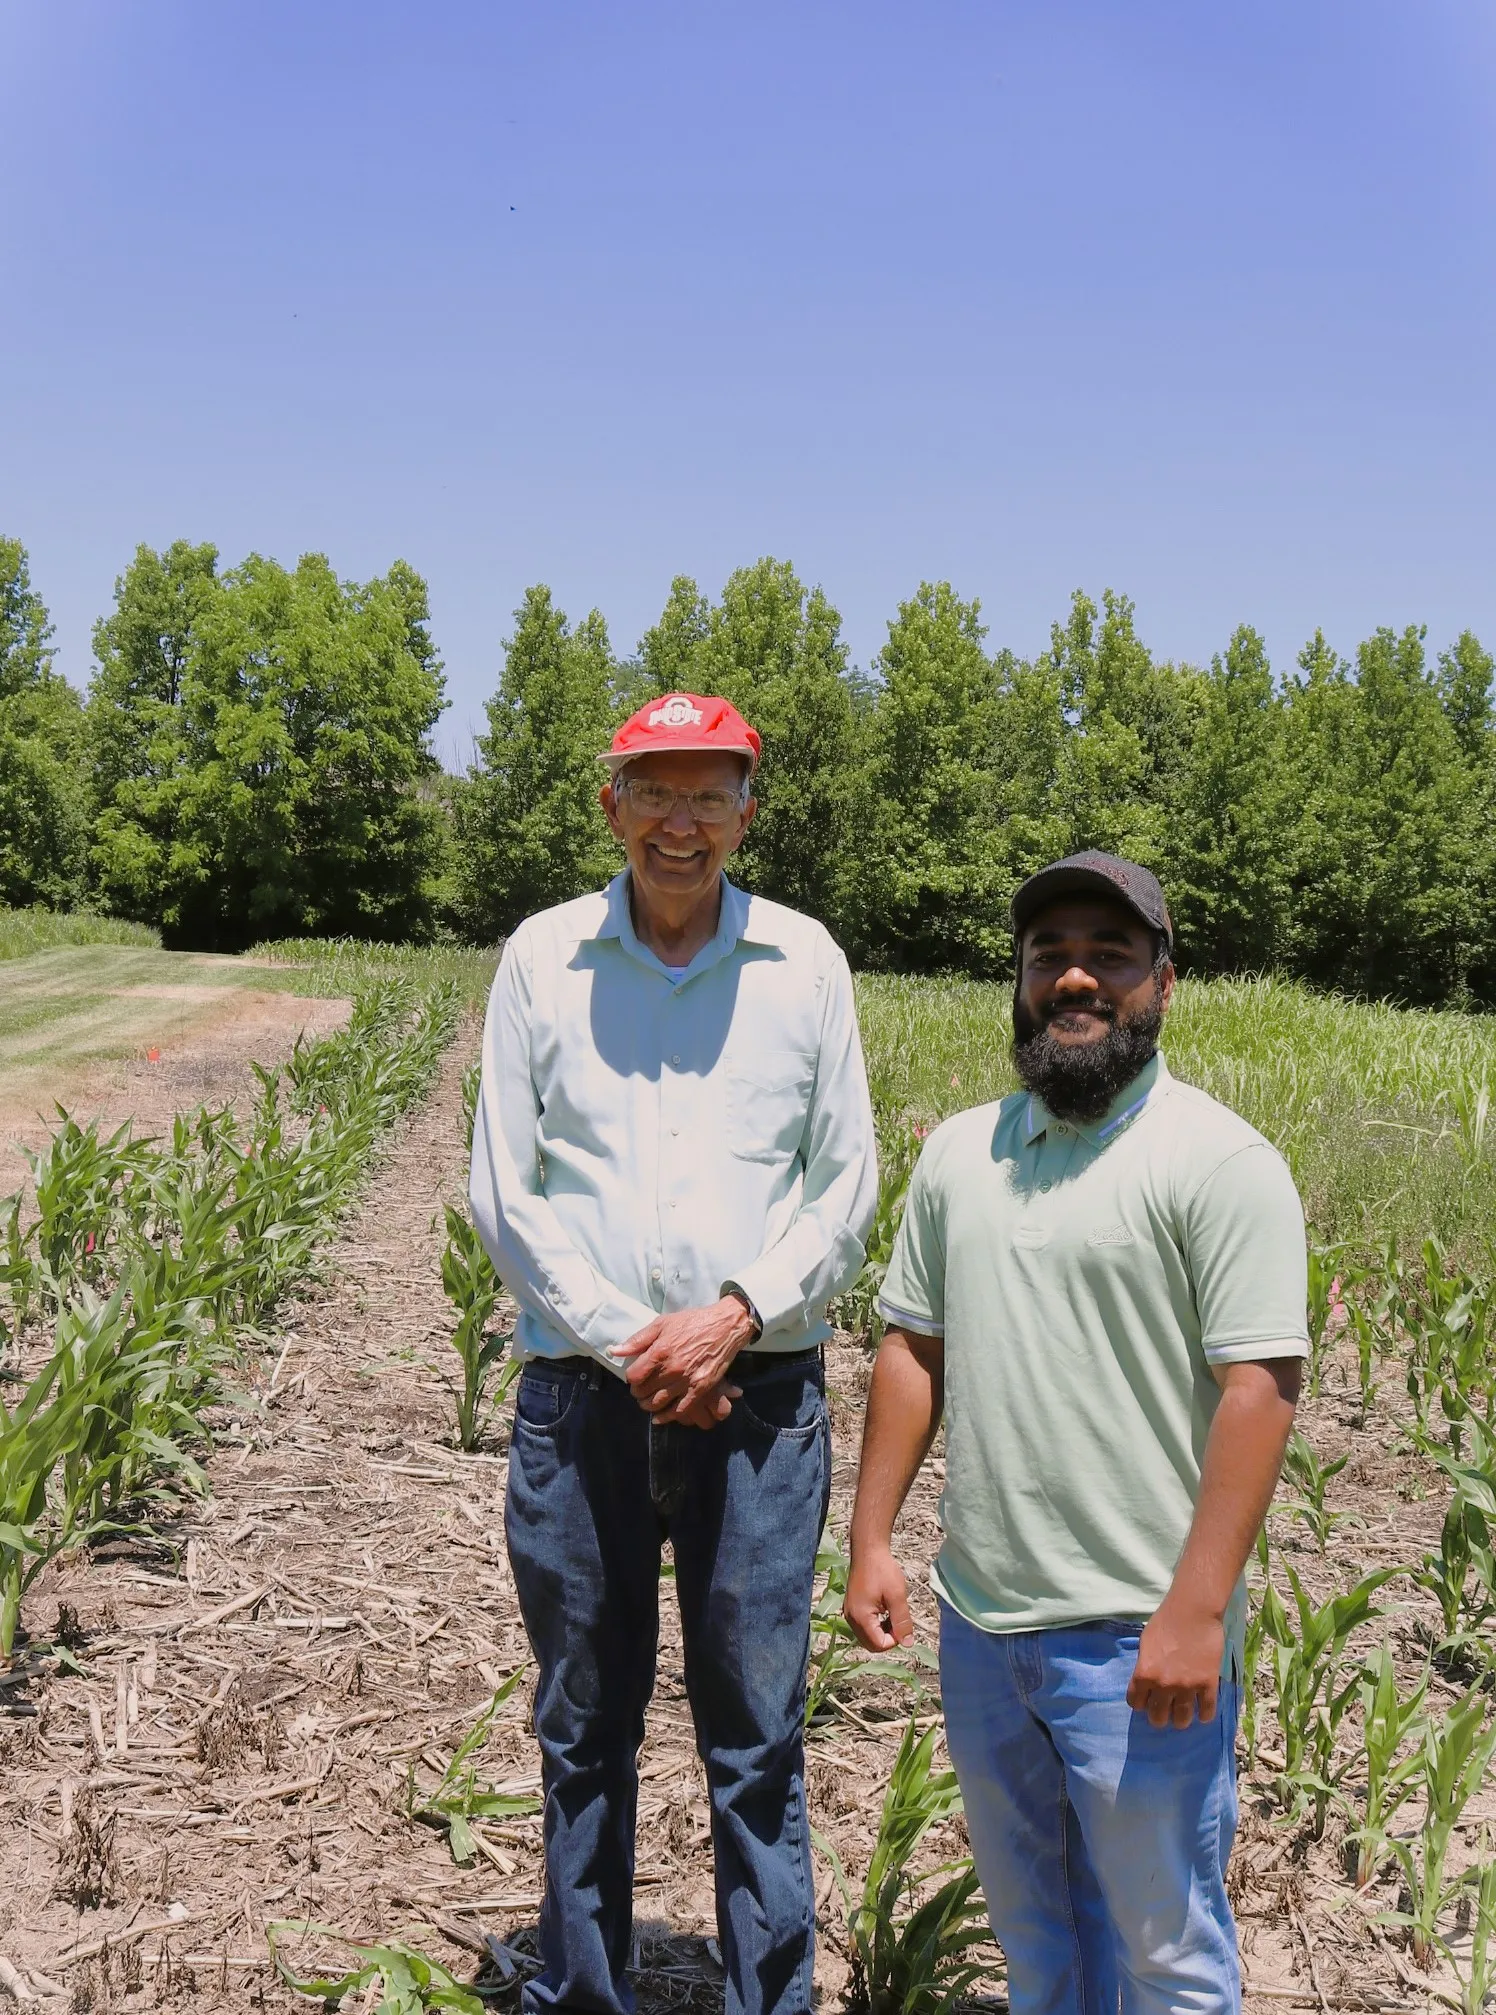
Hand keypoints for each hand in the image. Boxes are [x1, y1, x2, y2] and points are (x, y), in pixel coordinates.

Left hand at [618, 1298, 754, 1428]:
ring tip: (648, 1401)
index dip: (631, 1378)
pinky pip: (679, 1410)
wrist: (725, 1327)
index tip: (635, 1376)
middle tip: (640, 1389)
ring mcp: (686, 1381)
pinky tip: (660, 1416)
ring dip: (648, 1405)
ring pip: (658, 1403)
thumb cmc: (692, 1322)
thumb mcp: (662, 1323)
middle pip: (644, 1392)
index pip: (634, 1376)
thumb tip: (614, 1351)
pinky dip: (666, 1416)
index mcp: (660, 1351)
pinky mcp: (700, 1390)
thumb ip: (638, 1340)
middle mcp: (672, 1369)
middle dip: (638, 1392)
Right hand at [844, 1543, 913, 1651]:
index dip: (895, 1639)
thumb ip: (902, 1621)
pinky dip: (875, 1624)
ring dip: (882, 1631)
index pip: (879, 1644)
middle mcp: (851, 1618)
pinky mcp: (851, 1607)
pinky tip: (884, 1609)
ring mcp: (849, 1613)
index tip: (903, 1622)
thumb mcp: (897, 1596)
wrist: (868, 1549)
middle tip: (898, 1620)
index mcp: (861, 1617)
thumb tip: (908, 1643)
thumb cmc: (883, 1570)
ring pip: (867, 1636)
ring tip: (892, 1613)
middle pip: (871, 1644)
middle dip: (888, 1638)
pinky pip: (863, 1626)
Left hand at [1127, 1595, 1223, 1728]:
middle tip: (1164, 1710)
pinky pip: (1207, 1712)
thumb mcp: (1145, 1643)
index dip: (1140, 1703)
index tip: (1146, 1700)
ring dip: (1181, 1720)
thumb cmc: (1166, 1621)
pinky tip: (1202, 1712)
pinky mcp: (1208, 1685)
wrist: (1194, 1611)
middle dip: (1159, 1716)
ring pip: (1182, 1720)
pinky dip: (1204, 1715)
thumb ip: (1145, 1666)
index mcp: (1144, 1674)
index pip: (1136, 1703)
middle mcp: (1164, 1685)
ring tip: (1182, 1715)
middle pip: (1158, 1717)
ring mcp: (1187, 1687)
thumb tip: (1146, 1682)